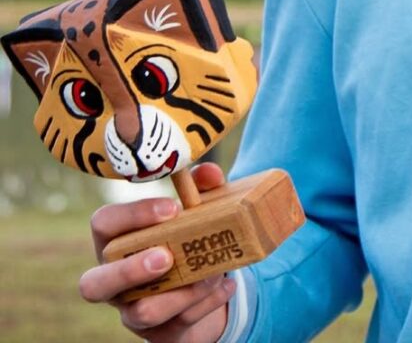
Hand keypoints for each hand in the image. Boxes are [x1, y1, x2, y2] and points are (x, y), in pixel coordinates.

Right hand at [79, 163, 233, 341]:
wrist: (205, 287)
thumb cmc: (189, 238)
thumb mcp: (196, 209)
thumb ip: (201, 188)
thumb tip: (210, 174)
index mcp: (116, 241)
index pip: (103, 224)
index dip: (131, 215)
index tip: (172, 208)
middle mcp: (114, 281)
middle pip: (94, 285)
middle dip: (129, 271)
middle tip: (165, 257)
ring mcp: (133, 311)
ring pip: (141, 313)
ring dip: (182, 291)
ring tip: (212, 272)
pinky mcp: (160, 334)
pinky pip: (178, 325)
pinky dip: (208, 303)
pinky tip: (227, 285)